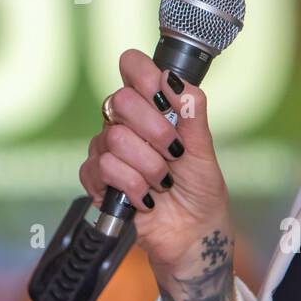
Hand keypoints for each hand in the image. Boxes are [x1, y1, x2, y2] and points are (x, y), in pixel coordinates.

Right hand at [78, 49, 233, 277]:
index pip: (132, 66)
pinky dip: (132, 187)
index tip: (163, 97)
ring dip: (148, 167)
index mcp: (151, 106)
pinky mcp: (96, 179)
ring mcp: (107, 150)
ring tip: (163, 184)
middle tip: (173, 153)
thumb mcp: (204, 149)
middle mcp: (124, 122)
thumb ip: (192, 112)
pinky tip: (146, 198)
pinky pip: (103, 169)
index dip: (143, 74)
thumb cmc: (199, 190)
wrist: (192, 235)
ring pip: (114, 139)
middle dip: (154, 131)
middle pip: (120, 100)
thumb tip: (174, 79)